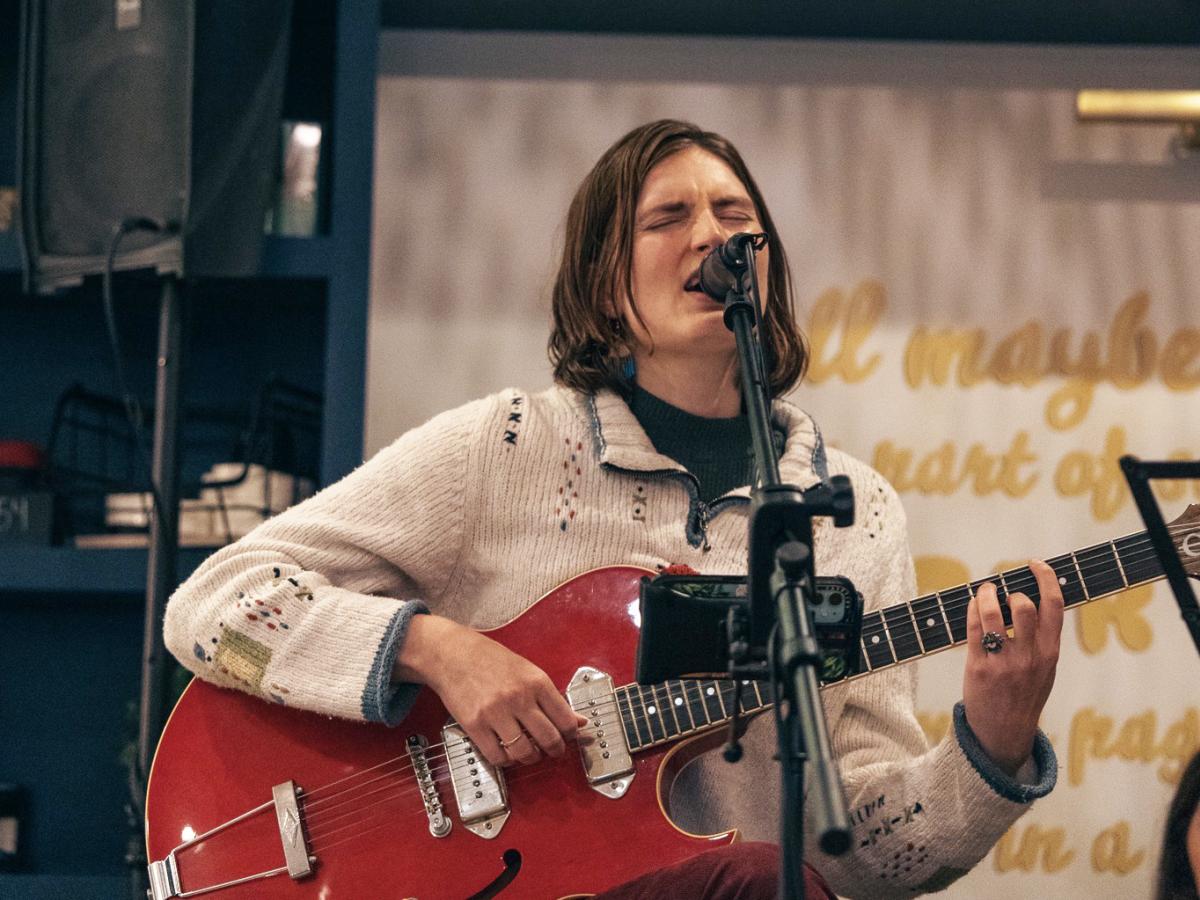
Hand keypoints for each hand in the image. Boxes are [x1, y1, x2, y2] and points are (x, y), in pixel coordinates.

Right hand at [394, 615, 586, 766]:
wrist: (452, 654)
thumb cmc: (490, 659)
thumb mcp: (528, 671)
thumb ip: (552, 697)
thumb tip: (578, 721)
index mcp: (536, 682)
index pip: (565, 719)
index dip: (571, 734)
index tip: (570, 737)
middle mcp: (518, 698)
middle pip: (549, 739)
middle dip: (556, 750)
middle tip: (554, 750)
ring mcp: (495, 713)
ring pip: (525, 752)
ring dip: (531, 757)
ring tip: (530, 752)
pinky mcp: (475, 726)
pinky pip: (498, 756)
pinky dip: (506, 760)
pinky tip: (507, 751)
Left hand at [962, 560, 1063, 775]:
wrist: (1004, 732)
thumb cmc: (1024, 695)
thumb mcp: (1045, 669)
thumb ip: (1042, 639)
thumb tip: (1033, 599)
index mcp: (1050, 654)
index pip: (1054, 607)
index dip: (1046, 578)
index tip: (1036, 564)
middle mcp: (1029, 656)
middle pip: (1023, 606)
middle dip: (1011, 590)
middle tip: (1003, 589)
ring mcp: (1003, 662)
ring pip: (992, 613)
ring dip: (985, 594)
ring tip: (984, 591)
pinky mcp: (978, 666)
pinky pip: (973, 628)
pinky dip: (972, 610)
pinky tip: (973, 605)